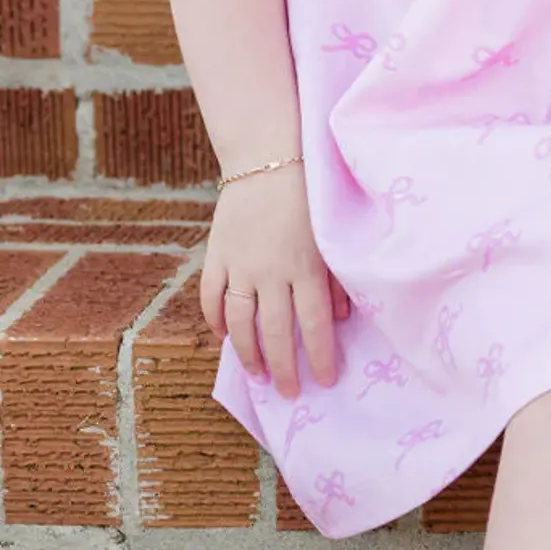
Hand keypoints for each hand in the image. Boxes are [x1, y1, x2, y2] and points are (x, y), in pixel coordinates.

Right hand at [201, 164, 349, 396]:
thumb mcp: (331, 237)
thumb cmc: (311, 197)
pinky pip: (211, 296)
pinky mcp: (217, 253)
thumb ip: (335, 279)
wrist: (268, 157)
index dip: (319, 357)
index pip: (314, 325)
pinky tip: (225, 337)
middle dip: (284, 367)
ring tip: (258, 374)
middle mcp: (271, 271)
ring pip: (240, 322)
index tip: (324, 381)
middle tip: (289, 392)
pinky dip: (216, 320)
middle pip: (275, 332)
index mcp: (306, 267)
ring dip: (248, 353)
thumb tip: (339, 320)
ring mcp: (239, 264)